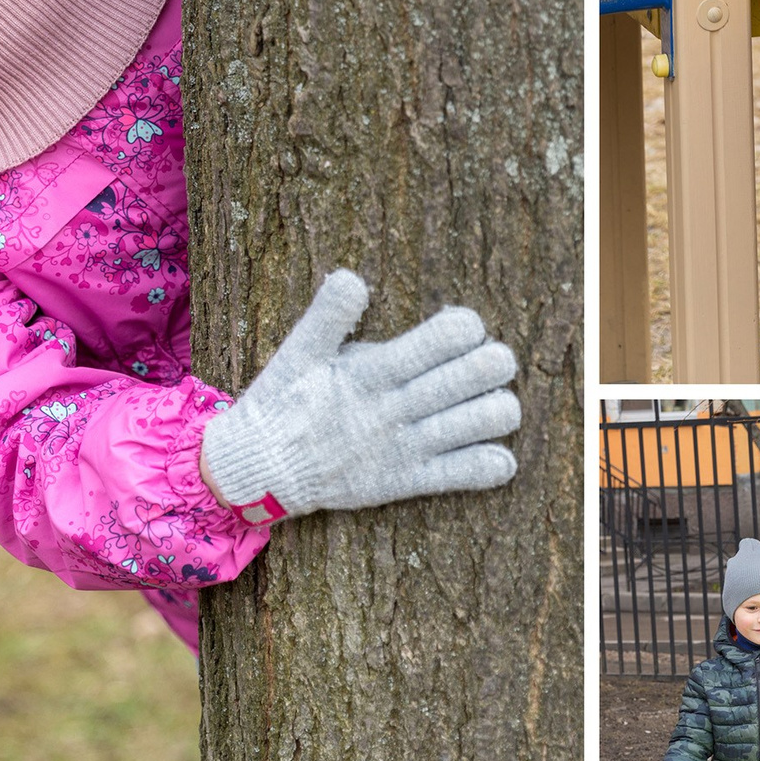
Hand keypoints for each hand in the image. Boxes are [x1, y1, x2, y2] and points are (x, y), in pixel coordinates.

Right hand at [199, 271, 520, 520]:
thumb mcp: (296, 353)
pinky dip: (491, 465)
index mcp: (369, 373)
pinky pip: (460, 476)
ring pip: (479, 423)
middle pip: (472, 376)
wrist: (259, 469)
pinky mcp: (404, 482)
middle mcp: (392, 410)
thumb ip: (326, 316)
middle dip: (494, 362)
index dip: (465, 327)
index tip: (463, 327)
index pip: (441, 339)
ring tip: (494, 399)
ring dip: (500, 408)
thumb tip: (351, 278)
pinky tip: (498, 453)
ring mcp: (401, 449)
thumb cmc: (283, 401)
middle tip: (491, 360)